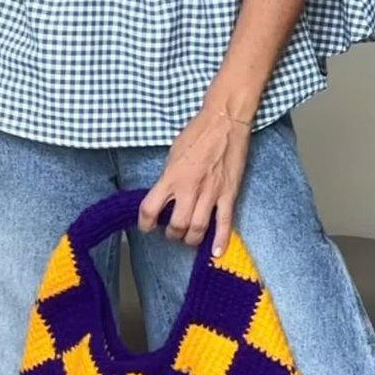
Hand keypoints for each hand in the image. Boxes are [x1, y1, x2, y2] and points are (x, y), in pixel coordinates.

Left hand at [139, 103, 251, 256]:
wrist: (224, 121)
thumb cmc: (197, 133)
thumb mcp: (173, 154)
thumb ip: (169, 177)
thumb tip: (166, 195)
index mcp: (171, 177)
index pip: (150, 209)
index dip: (145, 223)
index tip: (147, 226)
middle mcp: (189, 189)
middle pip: (176, 226)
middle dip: (172, 234)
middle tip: (172, 232)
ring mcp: (210, 193)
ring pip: (198, 229)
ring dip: (191, 239)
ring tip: (189, 238)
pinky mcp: (229, 194)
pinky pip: (224, 223)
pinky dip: (220, 240)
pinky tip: (216, 253)